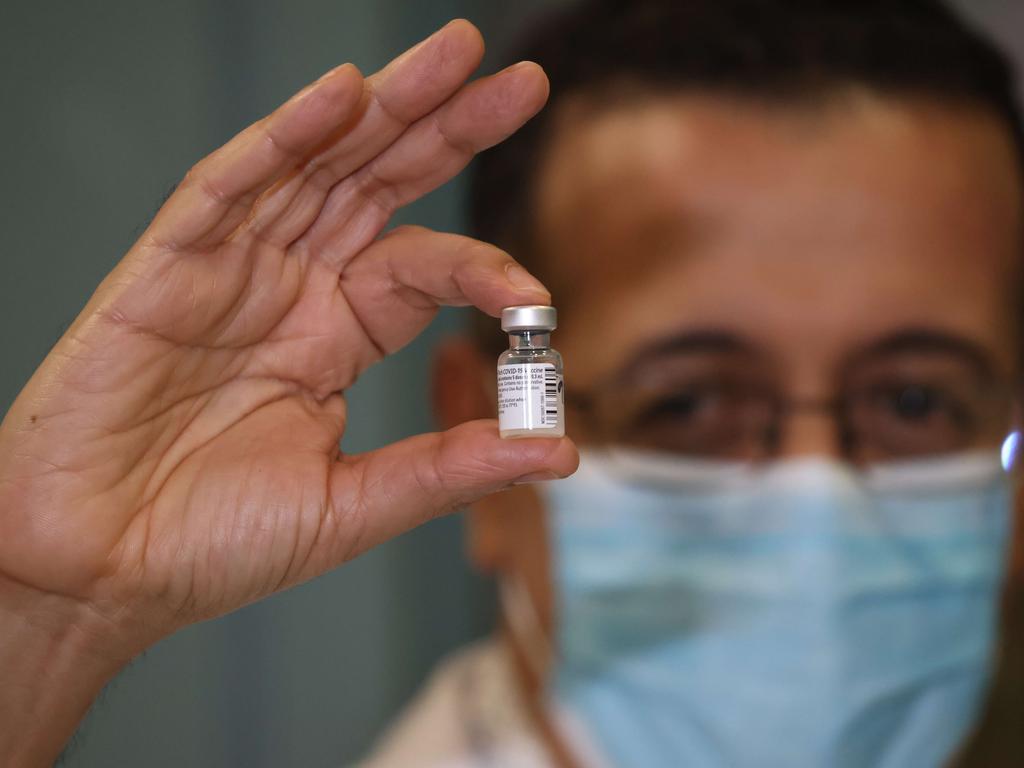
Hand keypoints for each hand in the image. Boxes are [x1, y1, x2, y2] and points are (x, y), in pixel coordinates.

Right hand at [0, 20, 576, 764]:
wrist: (101, 573)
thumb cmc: (213, 543)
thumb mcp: (354, 505)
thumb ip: (453, 467)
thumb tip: (559, 450)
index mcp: (335, 337)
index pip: (422, 268)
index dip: (480, 267)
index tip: (533, 298)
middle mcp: (291, 289)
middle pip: (379, 187)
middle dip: (446, 127)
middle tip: (516, 80)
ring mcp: (231, 271)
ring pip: (315, 166)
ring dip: (383, 107)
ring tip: (455, 54)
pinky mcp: (165, 271)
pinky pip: (226, 190)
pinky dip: (280, 142)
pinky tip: (339, 99)